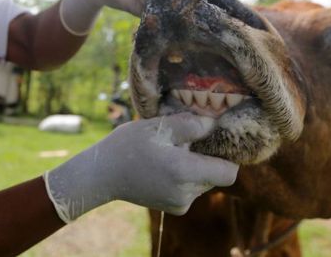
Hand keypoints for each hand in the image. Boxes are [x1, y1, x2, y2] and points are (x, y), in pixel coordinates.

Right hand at [44, 114, 238, 221]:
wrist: (101, 175)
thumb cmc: (128, 146)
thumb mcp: (159, 125)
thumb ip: (191, 124)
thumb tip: (215, 123)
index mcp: (184, 172)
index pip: (229, 172)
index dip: (229, 156)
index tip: (217, 141)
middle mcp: (186, 193)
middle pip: (217, 175)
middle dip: (208, 157)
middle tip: (187, 142)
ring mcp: (180, 203)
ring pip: (206, 181)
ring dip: (196, 166)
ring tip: (173, 153)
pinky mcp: (175, 208)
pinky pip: (193, 189)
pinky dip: (187, 176)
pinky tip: (168, 165)